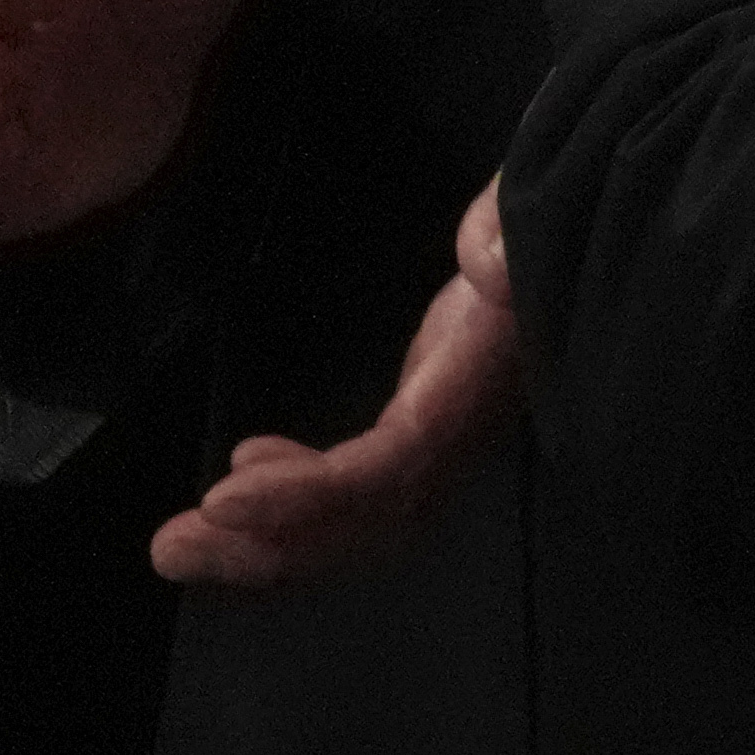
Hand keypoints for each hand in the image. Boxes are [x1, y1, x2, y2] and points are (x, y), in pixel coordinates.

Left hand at [152, 179, 515, 587]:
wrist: (582, 227)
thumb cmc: (544, 210)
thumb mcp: (531, 205)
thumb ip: (509, 230)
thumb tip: (485, 263)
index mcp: (481, 379)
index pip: (397, 461)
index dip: (312, 492)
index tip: (222, 494)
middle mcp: (466, 426)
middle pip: (372, 521)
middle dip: (272, 546)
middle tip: (172, 549)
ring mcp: (448, 430)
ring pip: (361, 518)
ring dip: (272, 536)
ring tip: (186, 540)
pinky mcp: (429, 417)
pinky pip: (361, 485)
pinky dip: (296, 492)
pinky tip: (244, 466)